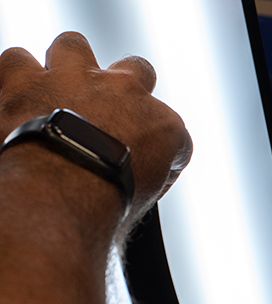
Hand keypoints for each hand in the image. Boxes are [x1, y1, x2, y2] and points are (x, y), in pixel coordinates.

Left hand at [0, 32, 191, 222]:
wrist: (57, 193)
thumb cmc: (104, 202)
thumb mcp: (147, 198)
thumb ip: (151, 176)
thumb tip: (147, 175)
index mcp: (160, 123)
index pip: (169, 126)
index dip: (155, 142)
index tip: (141, 159)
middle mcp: (121, 90)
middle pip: (138, 70)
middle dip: (125, 86)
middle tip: (109, 110)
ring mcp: (72, 79)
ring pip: (74, 46)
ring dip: (67, 66)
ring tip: (57, 90)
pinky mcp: (23, 81)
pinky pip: (16, 60)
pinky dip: (15, 78)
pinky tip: (16, 96)